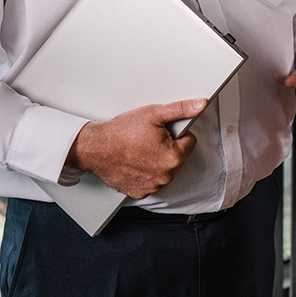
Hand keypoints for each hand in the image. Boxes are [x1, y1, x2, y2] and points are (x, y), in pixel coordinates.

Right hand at [65, 98, 204, 198]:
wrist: (95, 147)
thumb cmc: (121, 132)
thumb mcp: (154, 114)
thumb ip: (181, 109)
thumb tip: (200, 104)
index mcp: (174, 157)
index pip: (189, 141)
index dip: (176, 133)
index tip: (162, 131)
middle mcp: (166, 176)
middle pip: (177, 157)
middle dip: (167, 147)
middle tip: (149, 139)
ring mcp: (152, 186)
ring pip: (164, 169)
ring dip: (157, 160)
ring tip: (140, 149)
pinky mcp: (140, 192)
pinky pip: (151, 181)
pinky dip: (145, 173)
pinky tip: (134, 162)